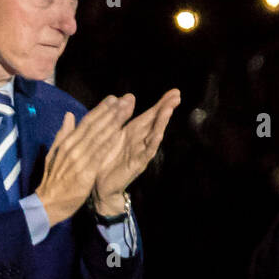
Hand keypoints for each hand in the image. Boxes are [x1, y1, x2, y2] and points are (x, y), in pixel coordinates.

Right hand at [36, 95, 132, 225]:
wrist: (48, 203)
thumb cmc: (53, 180)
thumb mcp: (54, 154)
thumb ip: (63, 134)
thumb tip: (69, 116)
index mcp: (66, 142)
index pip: (86, 122)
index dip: (101, 109)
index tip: (113, 99)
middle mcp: (73, 148)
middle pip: (95, 125)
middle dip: (111, 111)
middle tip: (126, 99)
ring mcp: (79, 160)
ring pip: (99, 137)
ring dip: (114, 122)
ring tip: (126, 110)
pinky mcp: (85, 173)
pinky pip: (99, 155)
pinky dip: (109, 143)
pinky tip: (119, 133)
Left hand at [91, 88, 181, 210]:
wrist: (101, 186)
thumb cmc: (106, 160)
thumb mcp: (112, 134)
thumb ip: (120, 118)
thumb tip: (129, 97)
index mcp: (133, 132)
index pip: (150, 115)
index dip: (161, 103)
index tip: (174, 91)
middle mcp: (140, 141)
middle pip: (155, 122)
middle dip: (166, 108)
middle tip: (177, 96)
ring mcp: (140, 153)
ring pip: (154, 135)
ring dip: (162, 122)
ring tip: (168, 109)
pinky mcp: (136, 165)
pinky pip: (146, 152)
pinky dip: (152, 143)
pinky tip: (158, 134)